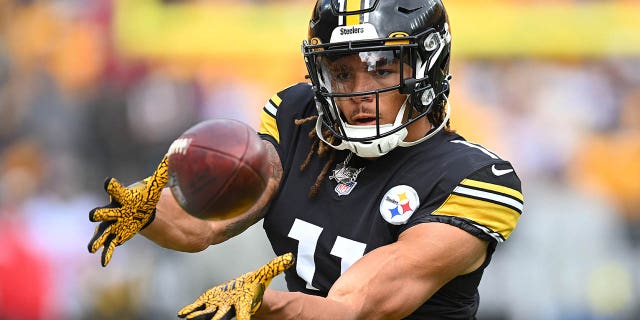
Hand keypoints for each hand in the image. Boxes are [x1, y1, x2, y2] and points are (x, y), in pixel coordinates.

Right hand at [87, 155, 168, 266]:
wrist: (139, 209)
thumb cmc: (145, 196)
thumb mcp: (155, 186)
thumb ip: (163, 173)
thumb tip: (173, 157)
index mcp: (123, 197)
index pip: (117, 190)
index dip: (113, 187)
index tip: (109, 182)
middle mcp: (114, 210)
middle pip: (106, 212)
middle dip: (100, 214)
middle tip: (92, 215)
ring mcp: (113, 224)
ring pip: (104, 231)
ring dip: (97, 238)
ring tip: (91, 248)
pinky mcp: (116, 235)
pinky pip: (110, 245)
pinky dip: (107, 253)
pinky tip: (103, 262)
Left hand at [178, 253, 294, 319]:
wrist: (245, 291)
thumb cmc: (254, 286)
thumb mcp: (265, 274)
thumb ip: (274, 267)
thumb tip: (289, 257)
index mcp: (244, 302)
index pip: (245, 313)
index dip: (244, 318)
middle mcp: (230, 307)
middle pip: (223, 315)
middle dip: (217, 319)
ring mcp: (219, 305)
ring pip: (208, 313)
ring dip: (199, 316)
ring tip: (189, 319)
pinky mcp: (210, 301)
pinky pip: (199, 307)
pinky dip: (191, 310)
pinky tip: (183, 313)